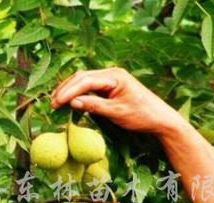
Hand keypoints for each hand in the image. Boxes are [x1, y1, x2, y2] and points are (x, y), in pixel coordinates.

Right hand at [51, 68, 186, 137]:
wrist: (160, 118)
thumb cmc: (142, 115)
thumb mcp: (117, 113)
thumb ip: (94, 106)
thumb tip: (72, 102)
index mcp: (114, 76)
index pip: (85, 80)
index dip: (68, 91)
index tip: (56, 103)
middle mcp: (112, 73)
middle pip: (81, 76)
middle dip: (65, 89)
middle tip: (52, 103)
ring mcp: (111, 78)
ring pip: (84, 80)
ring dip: (70, 90)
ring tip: (57, 101)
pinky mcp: (111, 86)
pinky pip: (90, 86)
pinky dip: (78, 92)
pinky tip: (70, 100)